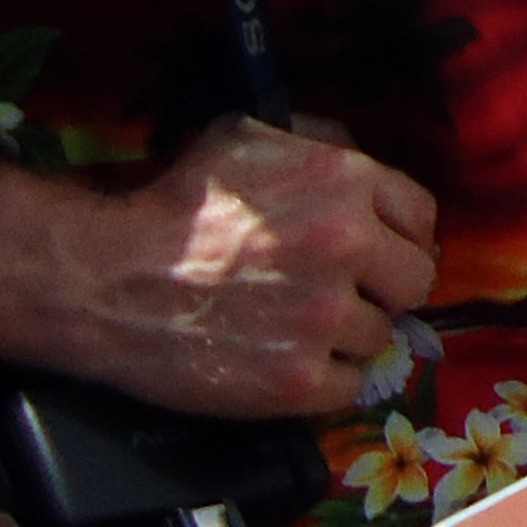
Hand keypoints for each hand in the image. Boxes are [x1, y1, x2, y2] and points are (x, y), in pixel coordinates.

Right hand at [56, 115, 438, 417]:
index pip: (422, 217)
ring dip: (346, 335)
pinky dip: (323, 380)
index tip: (376, 253)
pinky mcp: (297, 380)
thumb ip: (320, 143)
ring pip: (380, 336)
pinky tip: (286, 360)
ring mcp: (325, 317)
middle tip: (341, 293)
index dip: (398, 237)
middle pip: (416, 281)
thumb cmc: (174, 205)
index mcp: (345, 181)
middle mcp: (348, 245)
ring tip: (295, 326)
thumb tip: (365, 162)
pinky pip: (349, 386)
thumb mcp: (250, 141)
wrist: (104, 279)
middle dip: (382, 287)